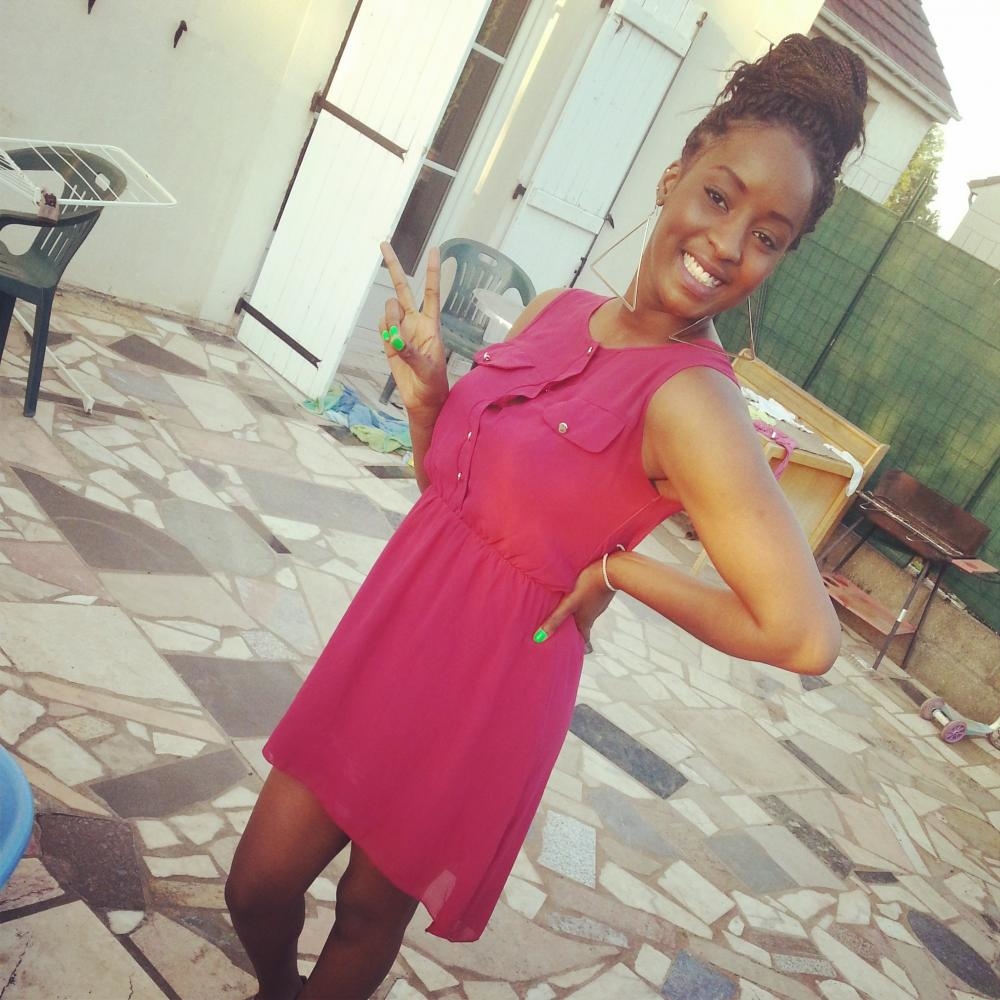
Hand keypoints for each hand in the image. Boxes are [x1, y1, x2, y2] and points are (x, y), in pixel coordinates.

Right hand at [379, 242, 448, 418]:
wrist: (423, 399)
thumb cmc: (433, 383)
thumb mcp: (427, 368)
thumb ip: (410, 351)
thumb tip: (394, 337)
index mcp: (431, 324)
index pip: (432, 292)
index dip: (433, 271)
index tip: (435, 249)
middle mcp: (415, 321)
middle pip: (403, 288)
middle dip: (393, 266)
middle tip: (383, 243)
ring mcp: (401, 329)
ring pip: (388, 310)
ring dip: (390, 323)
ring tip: (399, 343)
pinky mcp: (389, 339)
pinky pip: (381, 326)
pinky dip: (384, 333)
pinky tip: (392, 345)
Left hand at [533, 559, 614, 645]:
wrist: (610, 569)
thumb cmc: (590, 586)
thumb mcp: (569, 604)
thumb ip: (555, 619)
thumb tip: (539, 637)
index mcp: (586, 621)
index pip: (584, 640)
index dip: (578, 646)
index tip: (574, 651)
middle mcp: (593, 615)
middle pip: (583, 626)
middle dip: (574, 629)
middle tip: (565, 631)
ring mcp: (599, 604)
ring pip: (587, 613)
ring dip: (578, 614)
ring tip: (567, 611)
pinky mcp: (601, 592)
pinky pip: (591, 601)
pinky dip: (583, 602)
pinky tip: (578, 594)